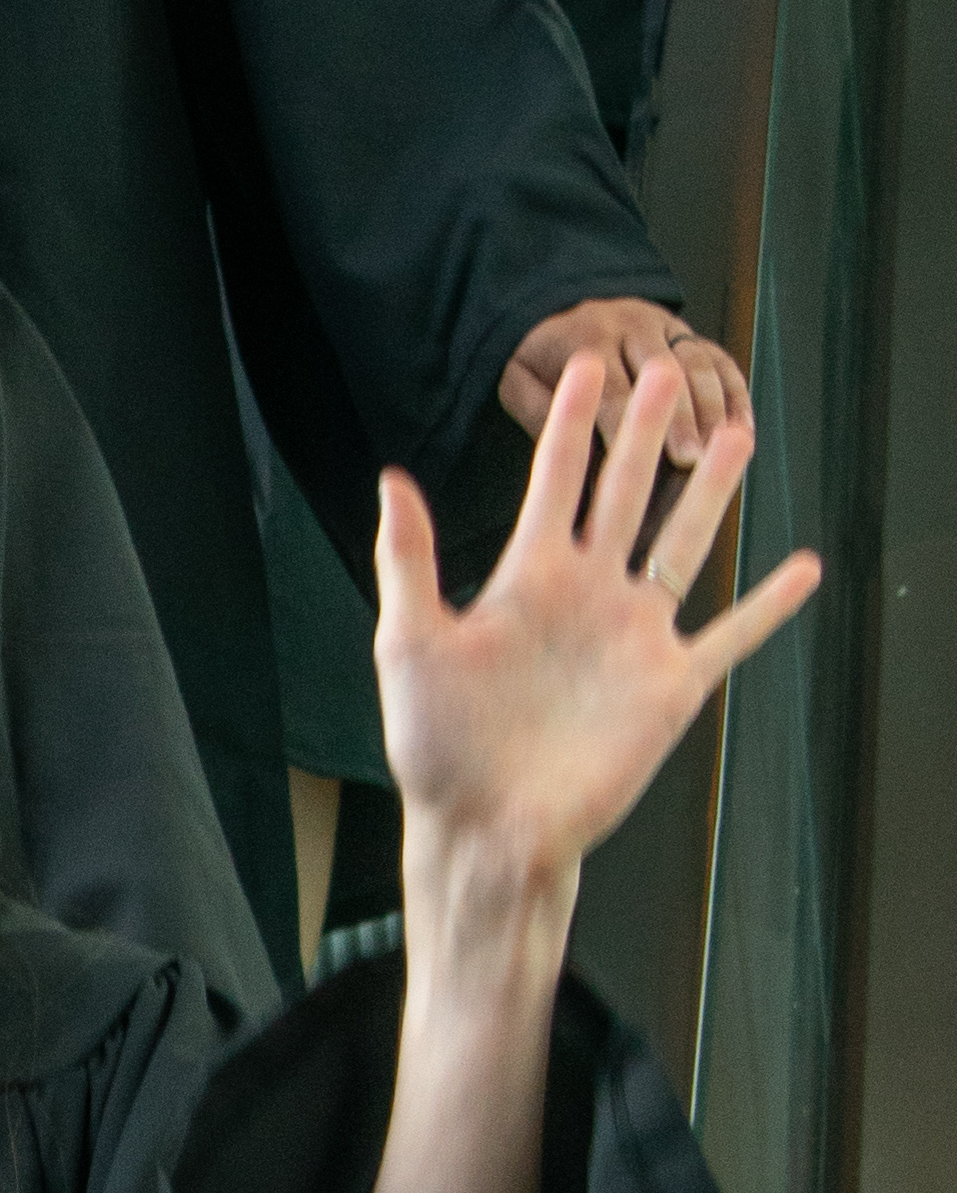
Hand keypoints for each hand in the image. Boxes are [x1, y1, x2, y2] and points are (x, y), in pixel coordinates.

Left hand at [378, 354, 817, 909]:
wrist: (487, 828)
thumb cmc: (437, 747)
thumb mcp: (410, 644)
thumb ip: (409, 561)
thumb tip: (392, 479)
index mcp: (527, 577)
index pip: (556, 482)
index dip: (572, 425)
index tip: (588, 364)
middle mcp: (587, 594)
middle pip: (625, 494)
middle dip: (645, 434)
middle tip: (668, 369)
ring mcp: (633, 636)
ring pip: (682, 545)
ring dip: (710, 493)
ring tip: (737, 432)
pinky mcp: (670, 686)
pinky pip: (730, 636)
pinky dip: (768, 606)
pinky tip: (802, 567)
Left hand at [496, 296, 745, 468]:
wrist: (559, 306)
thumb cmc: (538, 357)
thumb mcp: (517, 377)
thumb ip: (535, 407)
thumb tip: (564, 442)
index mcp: (587, 337)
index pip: (610, 385)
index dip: (623, 423)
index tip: (632, 458)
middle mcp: (632, 325)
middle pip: (663, 373)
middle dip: (679, 418)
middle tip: (689, 461)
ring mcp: (667, 328)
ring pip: (699, 364)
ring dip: (713, 409)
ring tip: (720, 452)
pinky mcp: (692, 336)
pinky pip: (722, 362)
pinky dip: (736, 395)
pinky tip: (743, 430)